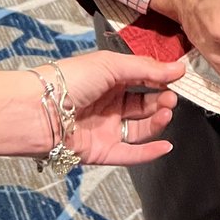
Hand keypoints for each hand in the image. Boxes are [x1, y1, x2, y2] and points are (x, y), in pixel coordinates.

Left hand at [39, 50, 184, 166]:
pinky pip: (129, 154)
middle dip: (162, 100)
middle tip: (172, 98)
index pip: (144, 79)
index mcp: (111, 79)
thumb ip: (147, 69)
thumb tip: (180, 69)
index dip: (162, 79)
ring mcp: (107, 128)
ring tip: (167, 112)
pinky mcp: (102, 152)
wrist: (39, 111)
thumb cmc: (74, 79)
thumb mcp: (112, 65)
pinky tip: (166, 145)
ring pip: (140, 128)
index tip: (180, 78)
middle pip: (145, 104)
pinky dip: (149, 152)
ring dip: (158, 121)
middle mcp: (110, 103)